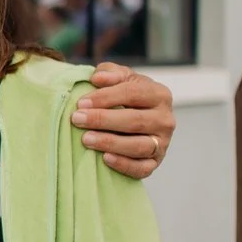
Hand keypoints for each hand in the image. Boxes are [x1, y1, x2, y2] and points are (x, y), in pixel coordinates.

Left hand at [71, 63, 175, 178]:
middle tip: (76, 119)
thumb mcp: (120, 78)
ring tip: (86, 139)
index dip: (105, 97)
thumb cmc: (124, 96)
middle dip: (103, 120)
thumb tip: (97, 78)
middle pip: (135, 121)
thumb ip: (110, 72)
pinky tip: (105, 159)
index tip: (81, 103)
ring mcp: (162, 143)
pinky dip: (124, 165)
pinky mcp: (155, 162)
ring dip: (110, 142)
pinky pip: (142, 168)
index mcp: (159, 94)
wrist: (134, 118)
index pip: (133, 93)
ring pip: (139, 145)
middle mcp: (165, 119)